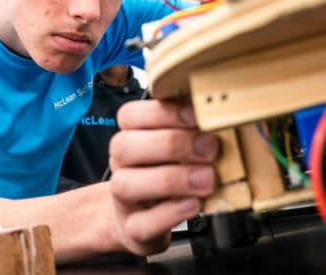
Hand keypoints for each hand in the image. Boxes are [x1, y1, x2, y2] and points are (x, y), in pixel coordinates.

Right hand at [108, 99, 217, 255]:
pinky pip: (141, 222)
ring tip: (206, 179)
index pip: (131, 115)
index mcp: (129, 136)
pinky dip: (170, 213)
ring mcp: (122, 197)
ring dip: (171, 179)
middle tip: (209, 148)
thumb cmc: (162, 174)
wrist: (139, 217)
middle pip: (124, 146)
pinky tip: (194, 204)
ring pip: (126, 184)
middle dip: (171, 144)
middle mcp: (121, 164)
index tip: (196, 114)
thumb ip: (189, 132)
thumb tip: (218, 118)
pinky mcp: (132, 227)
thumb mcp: (173, 148)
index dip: (163, 112)